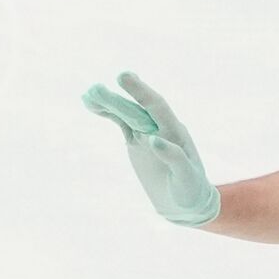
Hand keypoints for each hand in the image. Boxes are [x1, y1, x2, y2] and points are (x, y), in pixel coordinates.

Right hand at [81, 71, 220, 226]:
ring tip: (88, 94)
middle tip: (94, 89)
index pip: (158, 107)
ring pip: (127, 113)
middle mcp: (162, 128)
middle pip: (138, 109)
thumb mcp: (186, 177)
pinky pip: (121, 122)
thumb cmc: (190, 189)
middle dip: (118, 99)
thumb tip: (155, 139)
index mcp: (176, 133)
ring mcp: (148, 132)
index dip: (141, 92)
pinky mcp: (137, 140)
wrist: (186, 200)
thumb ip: (174, 158)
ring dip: (110, 103)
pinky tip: (92, 105)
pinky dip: (108, 113)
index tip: (124, 77)